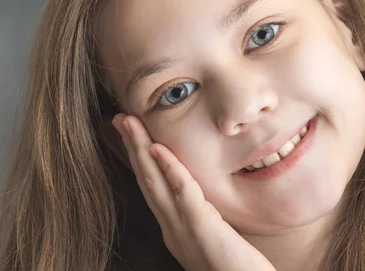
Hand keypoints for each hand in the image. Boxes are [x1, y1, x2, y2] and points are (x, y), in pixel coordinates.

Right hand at [112, 113, 276, 270]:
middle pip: (147, 180)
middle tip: (121, 117)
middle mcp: (172, 228)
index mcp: (174, 227)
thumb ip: (200, 216)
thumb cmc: (234, 267)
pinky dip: (170, 170)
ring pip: (156, 183)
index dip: (139, 158)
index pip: (152, 187)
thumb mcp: (211, 236)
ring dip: (142, 150)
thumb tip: (196, 196)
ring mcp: (183, 229)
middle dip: (133, 147)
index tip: (131, 132)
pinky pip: (184, 194)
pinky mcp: (202, 229)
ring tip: (130, 124)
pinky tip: (159, 150)